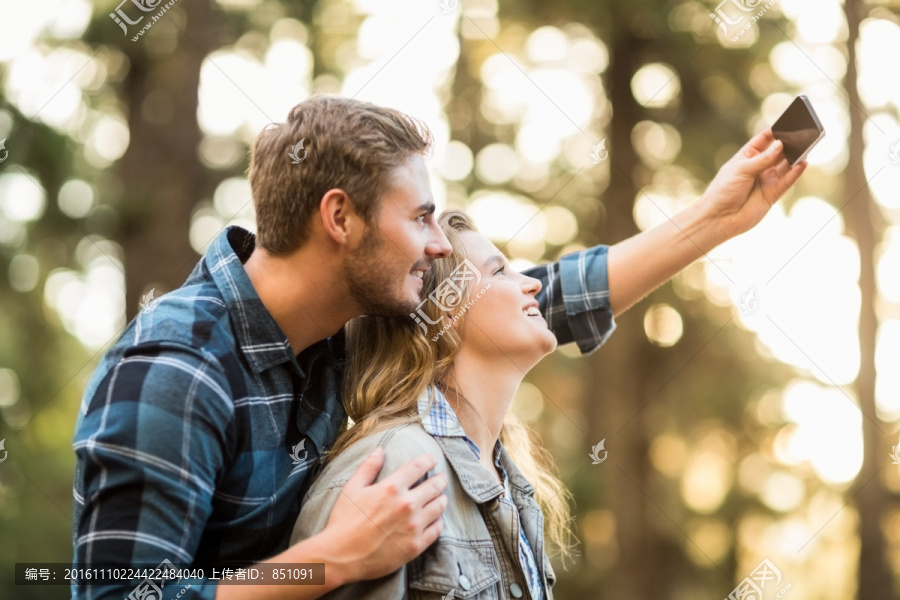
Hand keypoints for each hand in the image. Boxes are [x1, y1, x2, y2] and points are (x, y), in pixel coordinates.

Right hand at [317, 448, 446, 582]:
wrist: (341, 556)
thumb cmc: (344, 521)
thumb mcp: (352, 488)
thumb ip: (368, 467)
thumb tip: (379, 450)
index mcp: (392, 488)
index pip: (418, 467)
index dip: (428, 460)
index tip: (433, 459)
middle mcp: (407, 505)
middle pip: (435, 486)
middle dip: (440, 479)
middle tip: (441, 478)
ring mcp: (413, 526)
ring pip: (439, 507)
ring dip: (441, 498)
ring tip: (440, 497)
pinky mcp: (416, 545)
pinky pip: (437, 529)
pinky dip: (438, 521)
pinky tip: (435, 519)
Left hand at [702, 128, 807, 243]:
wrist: (718, 218)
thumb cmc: (723, 191)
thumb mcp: (741, 170)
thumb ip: (762, 159)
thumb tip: (781, 145)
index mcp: (747, 157)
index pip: (764, 139)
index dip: (775, 131)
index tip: (788, 121)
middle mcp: (758, 167)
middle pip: (778, 151)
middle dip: (789, 143)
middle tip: (803, 133)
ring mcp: (766, 180)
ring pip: (785, 166)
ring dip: (796, 157)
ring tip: (807, 146)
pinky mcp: (772, 194)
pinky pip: (787, 182)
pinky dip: (795, 173)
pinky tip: (803, 163)